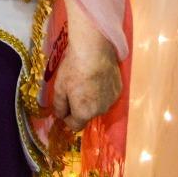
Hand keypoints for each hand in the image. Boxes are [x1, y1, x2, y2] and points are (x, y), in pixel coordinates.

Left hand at [51, 4, 121, 131]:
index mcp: (84, 112)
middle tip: (73, 89)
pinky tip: (96, 77)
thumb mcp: (59, 88)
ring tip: (85, 81)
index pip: (75, 126)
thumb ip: (59, 106)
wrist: (95, 51)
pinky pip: (107, 95)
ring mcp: (111, 100)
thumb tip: (60, 116)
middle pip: (87, 115)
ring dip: (91, 99)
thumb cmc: (73, 69)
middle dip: (79, 107)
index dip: (67, 118)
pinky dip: (101, 90)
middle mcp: (100, 111)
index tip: (63, 107)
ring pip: (98, 105)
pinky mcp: (118, 89)